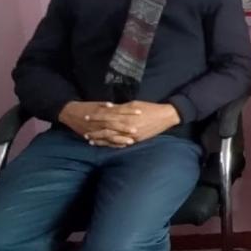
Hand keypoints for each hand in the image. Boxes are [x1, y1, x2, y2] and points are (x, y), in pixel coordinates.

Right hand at [59, 101, 130, 144]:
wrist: (70, 113)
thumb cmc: (86, 107)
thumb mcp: (97, 104)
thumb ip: (109, 106)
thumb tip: (119, 106)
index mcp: (103, 110)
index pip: (119, 110)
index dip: (129, 111)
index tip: (140, 112)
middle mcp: (100, 120)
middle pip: (115, 123)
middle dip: (125, 127)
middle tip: (136, 130)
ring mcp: (96, 129)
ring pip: (110, 134)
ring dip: (120, 138)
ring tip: (131, 141)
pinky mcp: (93, 136)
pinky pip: (104, 141)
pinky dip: (112, 144)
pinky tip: (122, 146)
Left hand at [62, 101, 179, 147]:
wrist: (164, 116)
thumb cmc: (149, 108)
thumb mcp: (133, 104)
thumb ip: (120, 107)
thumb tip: (108, 107)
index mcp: (125, 116)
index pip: (106, 117)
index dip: (95, 118)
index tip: (86, 118)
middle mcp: (126, 126)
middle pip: (106, 130)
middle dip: (95, 132)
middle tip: (85, 134)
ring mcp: (131, 135)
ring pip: (112, 139)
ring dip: (101, 140)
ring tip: (92, 142)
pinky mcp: (136, 140)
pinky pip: (121, 144)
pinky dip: (112, 145)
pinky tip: (106, 146)